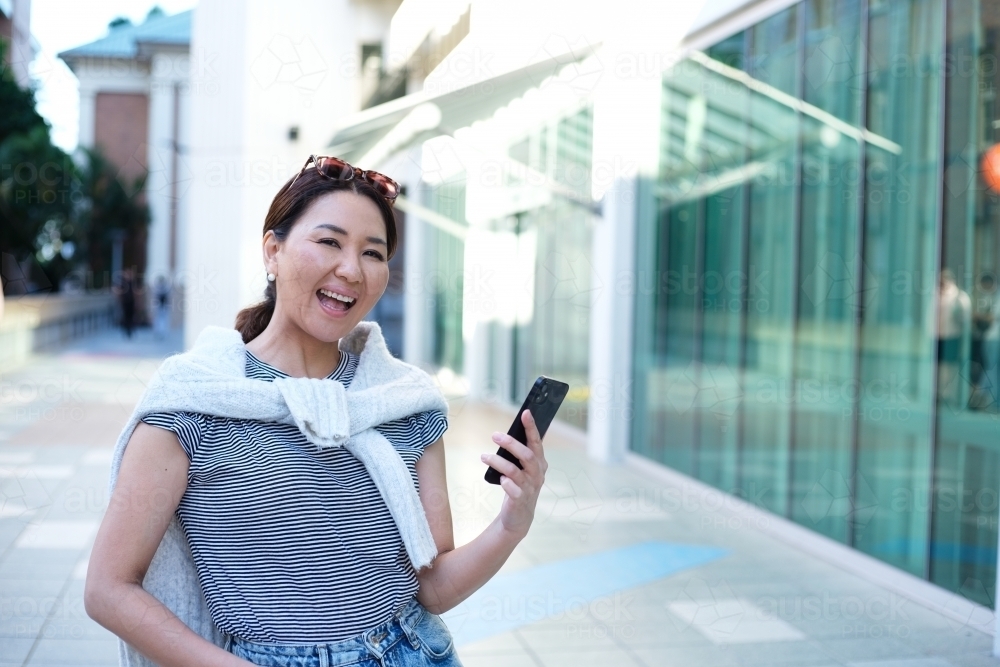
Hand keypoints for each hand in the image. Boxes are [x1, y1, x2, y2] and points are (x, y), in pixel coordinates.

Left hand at [480, 410, 547, 537]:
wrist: (519, 516)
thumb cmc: (519, 486)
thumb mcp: (522, 468)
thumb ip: (518, 454)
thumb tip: (504, 435)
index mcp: (539, 463)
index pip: (536, 442)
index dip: (531, 427)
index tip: (525, 413)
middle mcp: (537, 474)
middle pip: (526, 455)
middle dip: (510, 443)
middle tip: (494, 435)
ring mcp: (529, 488)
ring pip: (515, 471)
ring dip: (498, 461)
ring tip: (484, 456)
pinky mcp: (520, 500)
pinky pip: (513, 489)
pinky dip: (505, 482)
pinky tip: (500, 480)